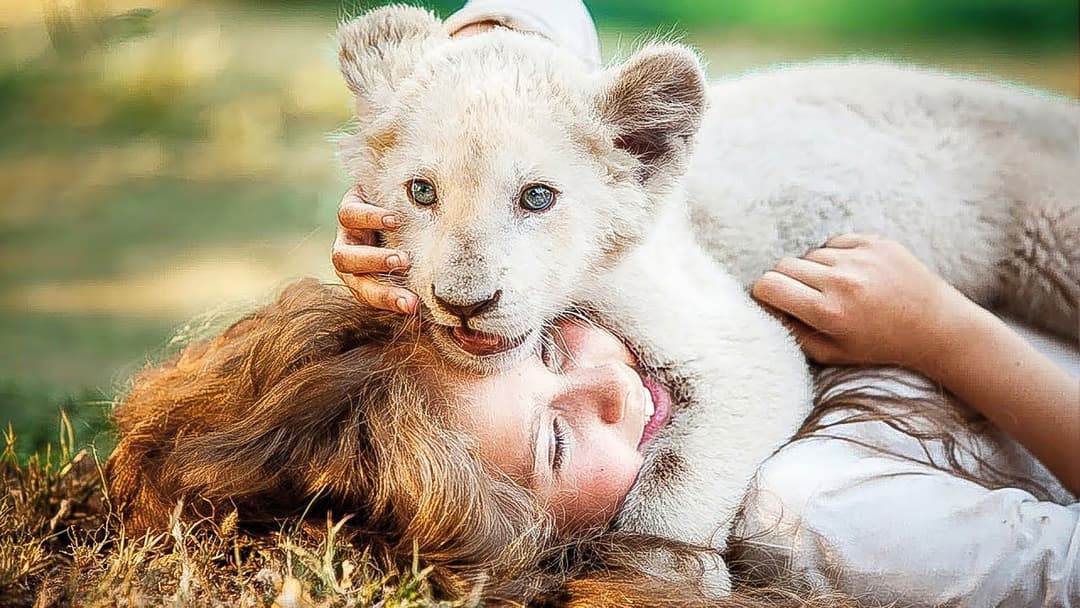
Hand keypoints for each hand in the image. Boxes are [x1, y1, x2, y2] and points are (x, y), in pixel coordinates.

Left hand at [332, 187, 417, 312]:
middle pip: (356, 282)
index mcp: (364, 278)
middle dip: (382, 290)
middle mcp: (351, 261)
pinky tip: (395, 220)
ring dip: (373, 260)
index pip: (372, 297)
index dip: (391, 303)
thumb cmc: (412, 234)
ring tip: (403, 259)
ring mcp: (346, 235)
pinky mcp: (349, 206)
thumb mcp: (416, 261)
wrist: (398, 194)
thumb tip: (452, 316)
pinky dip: (370, 219)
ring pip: (344, 255)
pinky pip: (349, 215)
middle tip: (411, 293)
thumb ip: (425, 284)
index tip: (414, 306)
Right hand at [750, 234, 974, 370]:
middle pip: (783, 265)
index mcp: (828, 312)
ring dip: (814, 270)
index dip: (764, 293)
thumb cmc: (880, 345)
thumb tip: (767, 308)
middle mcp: (842, 281)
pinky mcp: (875, 242)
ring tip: (836, 289)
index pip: (768, 285)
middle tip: (804, 297)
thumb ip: (792, 333)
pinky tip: (853, 275)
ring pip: (809, 254)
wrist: (937, 326)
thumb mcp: (832, 353)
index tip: (774, 301)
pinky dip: (835, 256)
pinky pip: (834, 242)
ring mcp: (860, 258)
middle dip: (786, 282)